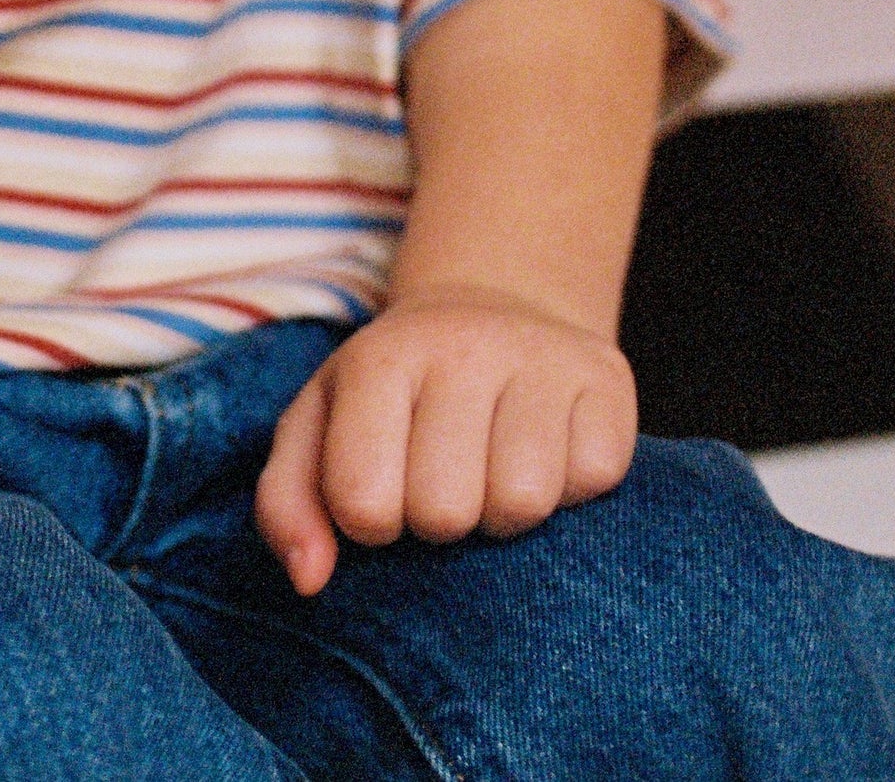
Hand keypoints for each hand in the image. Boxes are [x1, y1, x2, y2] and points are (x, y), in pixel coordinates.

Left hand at [254, 286, 637, 589]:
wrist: (491, 316)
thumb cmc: (394, 398)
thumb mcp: (319, 429)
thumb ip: (287, 504)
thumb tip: (311, 579)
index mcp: (379, 358)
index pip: (364, 504)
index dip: (373, 522)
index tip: (384, 489)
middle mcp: (461, 343)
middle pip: (446, 513)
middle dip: (442, 521)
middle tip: (446, 478)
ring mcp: (540, 355)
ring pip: (524, 503)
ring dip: (506, 511)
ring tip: (492, 467)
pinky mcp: (606, 376)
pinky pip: (593, 479)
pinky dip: (571, 486)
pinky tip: (547, 447)